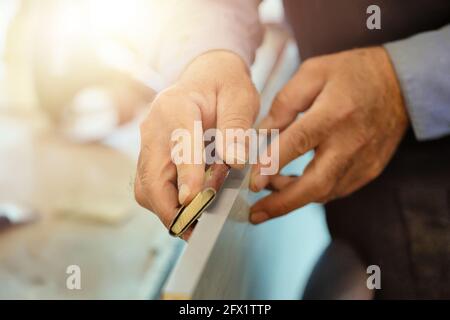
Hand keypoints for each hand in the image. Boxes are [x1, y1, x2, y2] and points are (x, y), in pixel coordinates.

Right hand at [135, 50, 258, 234]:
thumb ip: (235, 129)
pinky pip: (149, 186)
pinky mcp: (150, 155)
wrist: (206, 76)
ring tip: (194, 225)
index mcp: (176, 106)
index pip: (179, 144)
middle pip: (151, 175)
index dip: (186, 174)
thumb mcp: (240, 99)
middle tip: (196, 230)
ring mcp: (148, 142)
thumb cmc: (224, 86)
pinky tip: (187, 211)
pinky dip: (165, 203)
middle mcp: (154, 126)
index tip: (192, 200)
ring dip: (166, 210)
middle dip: (170, 207)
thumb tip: (233, 162)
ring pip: (146, 186)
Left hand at [249, 47, 408, 223]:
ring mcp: (363, 161)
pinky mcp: (369, 171)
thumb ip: (284, 103)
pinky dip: (311, 191)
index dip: (272, 165)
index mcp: (334, 113)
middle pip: (315, 184)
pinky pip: (335, 189)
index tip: (252, 183)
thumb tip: (261, 133)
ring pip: (324, 193)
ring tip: (271, 187)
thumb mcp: (313, 73)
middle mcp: (350, 142)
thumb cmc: (351, 75)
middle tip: (255, 214)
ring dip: (293, 196)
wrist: (399, 84)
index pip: (299, 143)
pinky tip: (295, 183)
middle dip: (282, 203)